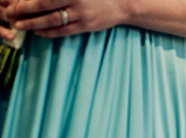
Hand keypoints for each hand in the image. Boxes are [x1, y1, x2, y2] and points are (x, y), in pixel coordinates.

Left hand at [5, 0, 124, 36]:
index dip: (26, 0)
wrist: (120, 4)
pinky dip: (49, 32)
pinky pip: (64, 31)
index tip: (13, 2)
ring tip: (20, 25)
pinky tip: (38, 32)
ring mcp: (81, 14)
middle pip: (43, 6)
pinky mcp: (86, 26)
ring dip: (33, 24)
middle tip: (10, 14)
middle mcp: (75, 0)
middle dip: (24, 11)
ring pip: (52, 21)